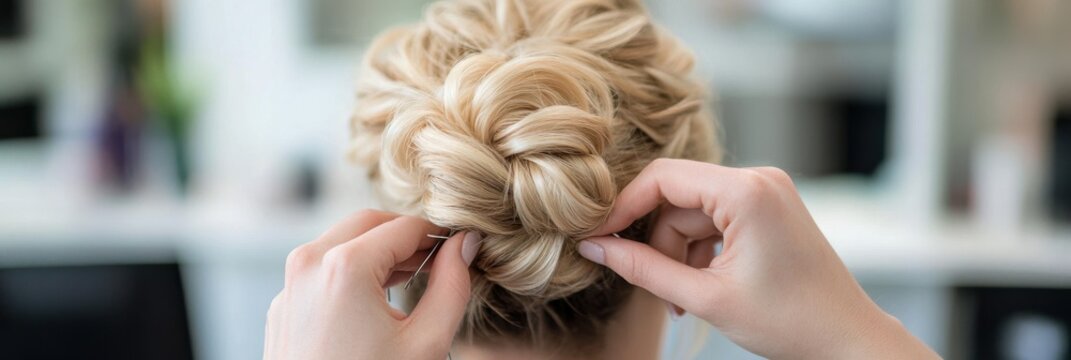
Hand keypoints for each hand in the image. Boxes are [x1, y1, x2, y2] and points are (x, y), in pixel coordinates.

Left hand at [264, 210, 481, 359]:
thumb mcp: (426, 342)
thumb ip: (452, 285)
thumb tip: (465, 245)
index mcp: (344, 265)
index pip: (406, 226)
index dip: (439, 234)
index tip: (461, 247)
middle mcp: (308, 264)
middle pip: (369, 222)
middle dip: (405, 237)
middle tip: (438, 262)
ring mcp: (289, 287)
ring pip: (341, 241)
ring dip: (378, 252)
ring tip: (411, 282)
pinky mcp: (282, 308)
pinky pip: (320, 271)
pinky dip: (350, 274)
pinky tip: (374, 305)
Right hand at [578, 159, 937, 358]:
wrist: (847, 339)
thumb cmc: (789, 322)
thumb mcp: (705, 297)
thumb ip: (642, 268)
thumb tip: (594, 248)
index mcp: (747, 191)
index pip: (662, 178)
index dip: (623, 208)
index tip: (598, 239)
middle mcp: (759, 179)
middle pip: (677, 199)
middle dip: (659, 245)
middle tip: (660, 294)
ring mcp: (767, 191)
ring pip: (693, 212)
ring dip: (680, 254)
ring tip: (686, 302)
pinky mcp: (769, 207)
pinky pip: (716, 218)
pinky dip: (702, 250)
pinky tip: (704, 286)